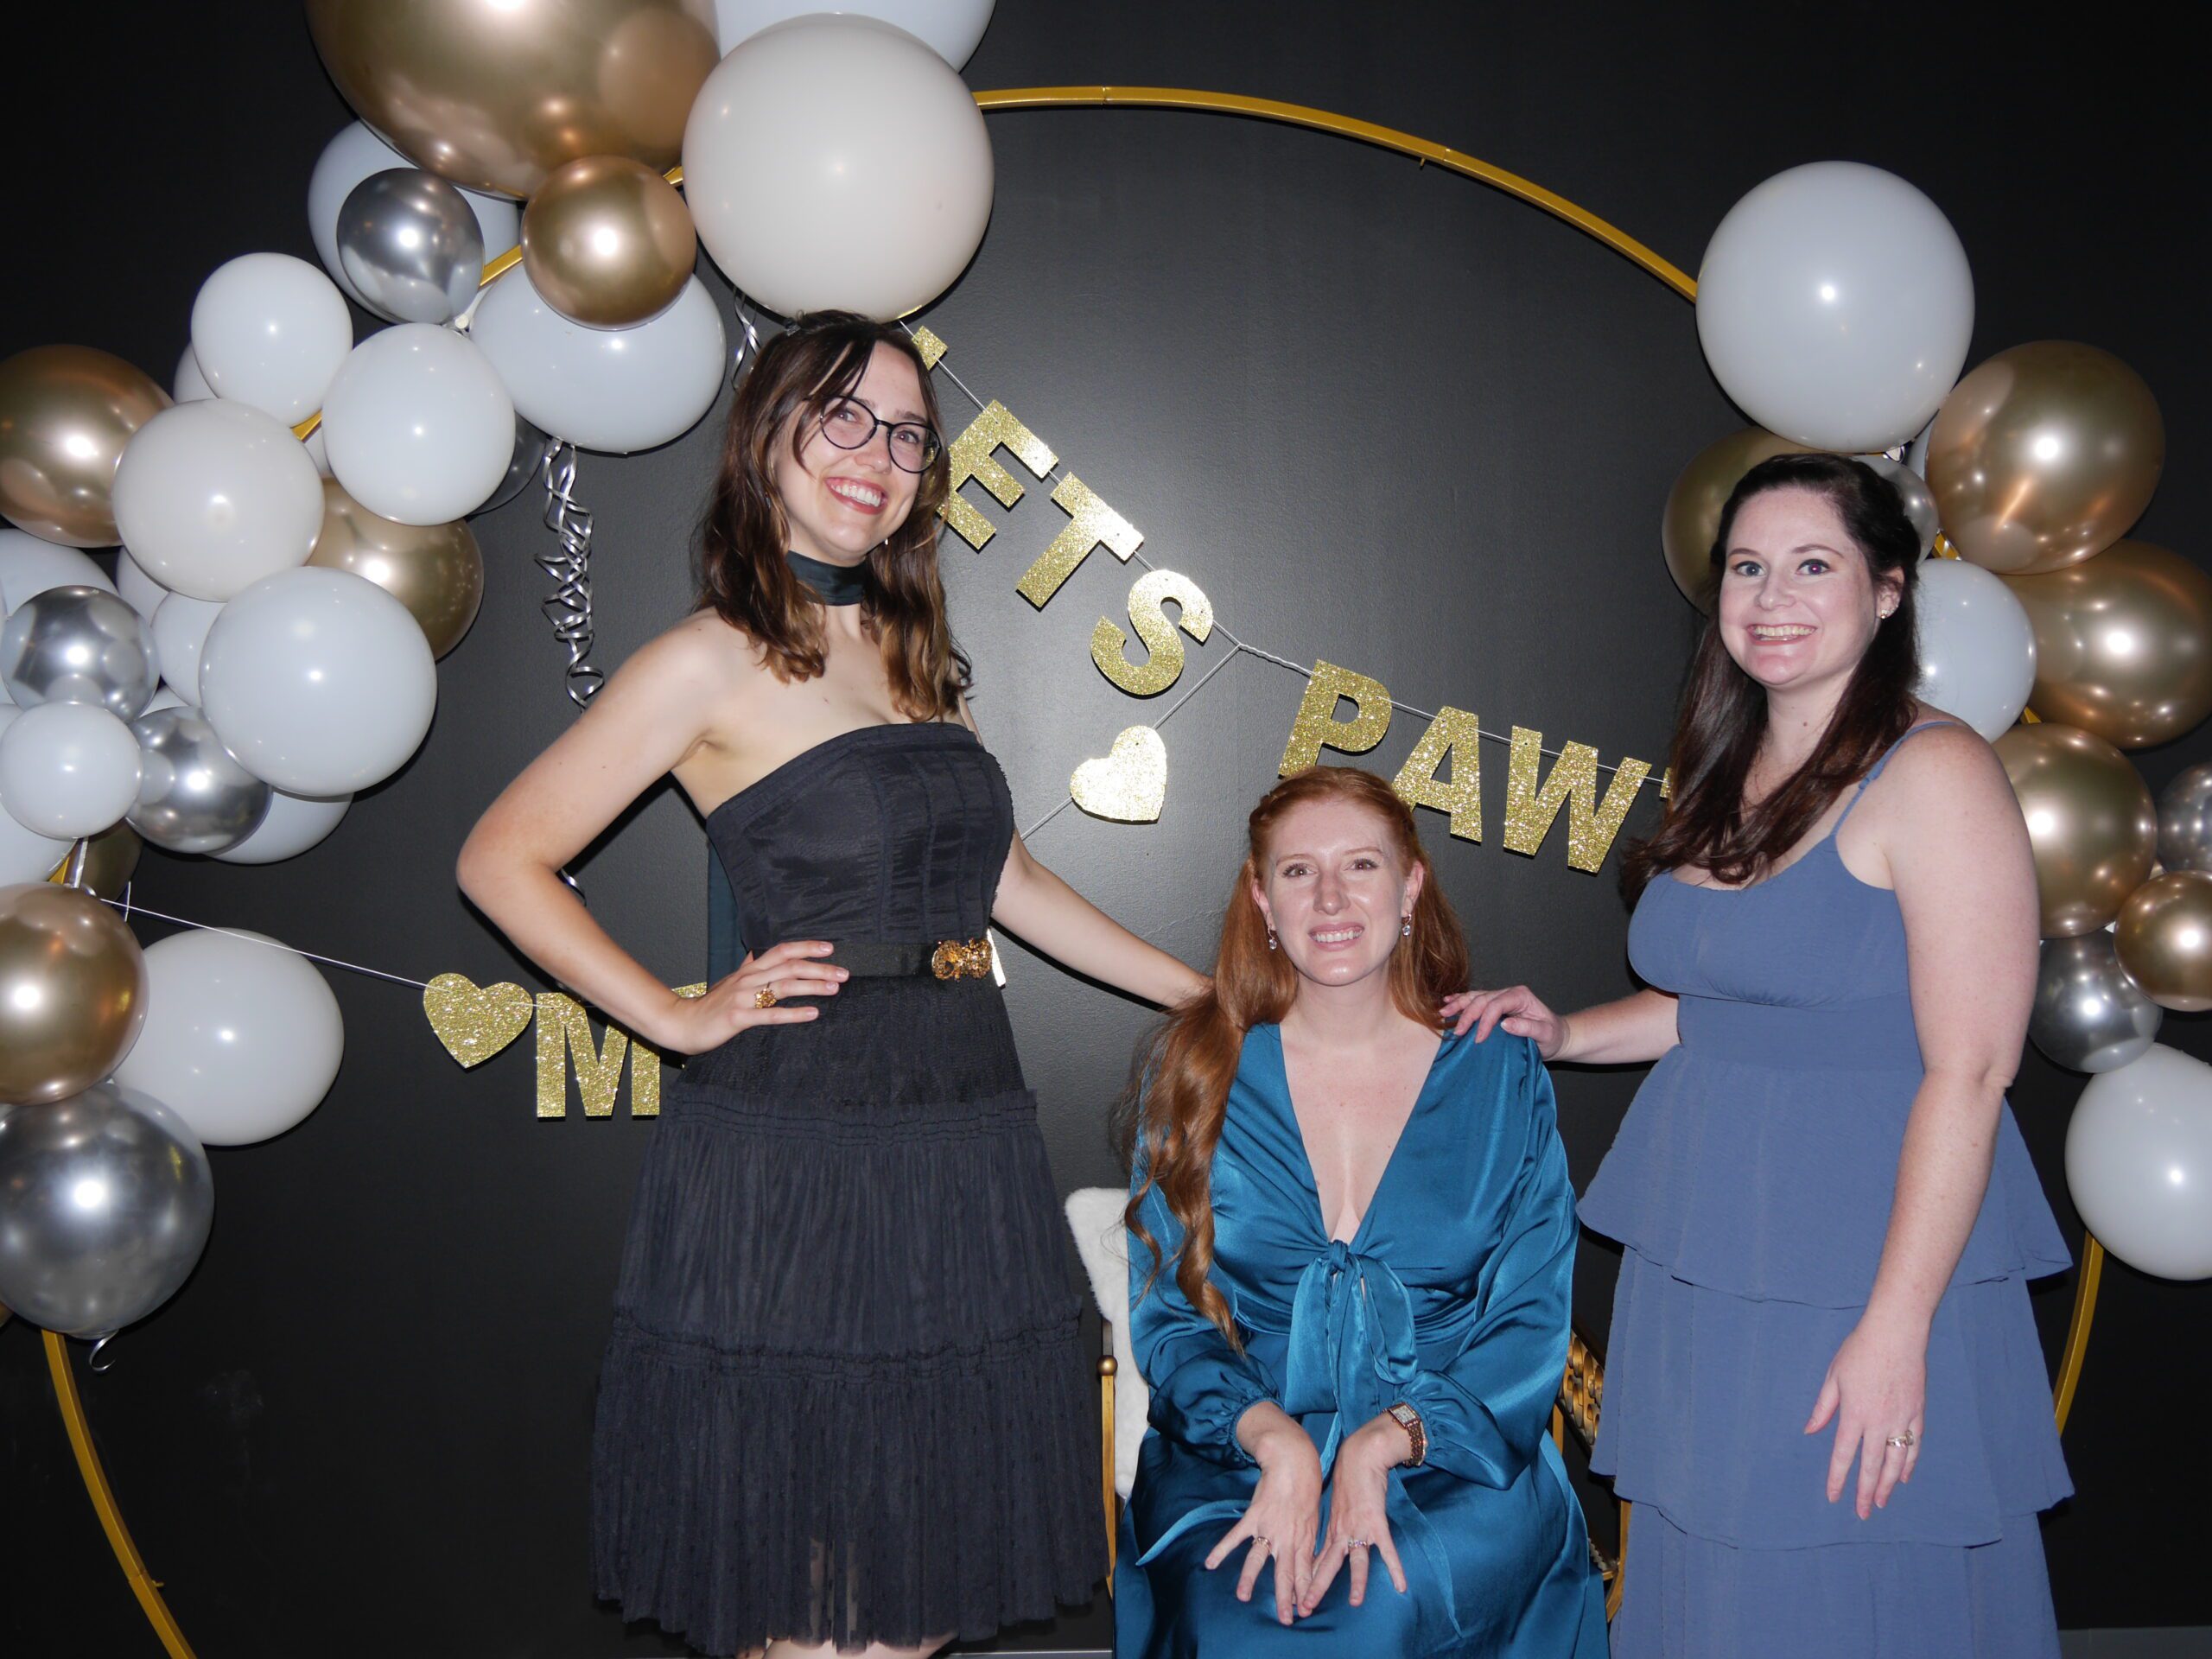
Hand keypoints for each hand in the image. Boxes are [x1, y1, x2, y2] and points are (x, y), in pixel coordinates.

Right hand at [648, 941, 845, 1053]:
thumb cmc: (710, 1005)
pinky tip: (813, 1013)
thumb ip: (747, 968)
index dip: (806, 947)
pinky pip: (770, 1015)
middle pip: (789, 966)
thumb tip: (757, 953)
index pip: (782, 951)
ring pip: (783, 986)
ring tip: (835, 988)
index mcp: (750, 970)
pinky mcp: (738, 1018)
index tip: (830, 947)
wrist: (682, 1023)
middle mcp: (748, 979)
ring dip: (812, 986)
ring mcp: (743, 997)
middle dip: (819, 968)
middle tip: (844, 972)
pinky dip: (794, 1013)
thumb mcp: (731, 981)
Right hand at [1210, 1409, 1322, 1625]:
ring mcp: (1269, 1528)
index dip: (1304, 1593)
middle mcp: (1287, 1538)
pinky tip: (1210, 1562)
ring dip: (1250, 1578)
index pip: (1304, 1573)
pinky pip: (1236, 1536)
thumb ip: (1308, 1545)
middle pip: (1285, 1573)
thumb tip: (1307, 1567)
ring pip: (1259, 1559)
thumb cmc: (1307, 1493)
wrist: (1294, 1465)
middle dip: (1285, 1598)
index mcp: (1303, 1540)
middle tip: (1284, 1619)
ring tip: (1243, 1597)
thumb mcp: (1314, 1521)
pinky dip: (1222, 1549)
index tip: (1304, 1611)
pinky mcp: (1253, 1517)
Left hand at [1298, 1417, 1408, 1615]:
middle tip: (1304, 1608)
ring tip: (1354, 1603)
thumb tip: (1334, 1540)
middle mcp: (1341, 1532)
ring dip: (1355, 1582)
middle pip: (1327, 1566)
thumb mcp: (1337, 1506)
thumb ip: (1336, 1525)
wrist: (1359, 1457)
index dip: (1307, 1580)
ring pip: (1355, 1561)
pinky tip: (1402, 1586)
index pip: (1316, 1561)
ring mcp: (1358, 1528)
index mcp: (1331, 1530)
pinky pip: (1387, 1550)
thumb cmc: (1349, 1479)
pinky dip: (1395, 1568)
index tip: (1297, 1597)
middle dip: (1315, 1587)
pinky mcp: (1376, 1523)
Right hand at [1439, 985, 1567, 1054]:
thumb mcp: (1546, 1034)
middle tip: (1458, 1032)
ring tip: (1444, 1012)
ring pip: (1475, 997)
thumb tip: (1505, 1024)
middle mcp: (1509, 993)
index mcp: (1520, 996)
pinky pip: (1476, 1000)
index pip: (1496, 1005)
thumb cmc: (1553, 1036)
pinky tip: (1449, 1002)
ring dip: (1459, 1005)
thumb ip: (1527, 1027)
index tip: (1478, 1039)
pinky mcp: (1496, 1005)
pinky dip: (1461, 1001)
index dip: (1484, 1021)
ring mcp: (1501, 997)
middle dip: (1467, 1015)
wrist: (1557, 1036)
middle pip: (1482, 1000)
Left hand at [1804, 1307, 1927, 1518]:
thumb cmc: (1860, 1351)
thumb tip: (1810, 1431)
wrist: (1896, 1334)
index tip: (1833, 1497)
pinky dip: (1909, 1463)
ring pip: (1896, 1462)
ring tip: (1883, 1502)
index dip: (1837, 1479)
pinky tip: (1904, 1476)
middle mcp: (1878, 1422)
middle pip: (1872, 1467)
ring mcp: (1901, 1419)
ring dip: (1889, 1485)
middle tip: (1863, 1513)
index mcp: (1854, 1414)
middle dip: (1866, 1492)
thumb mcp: (1834, 1377)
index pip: (1843, 1455)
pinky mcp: (1917, 1412)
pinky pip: (1914, 1445)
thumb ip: (1823, 1408)